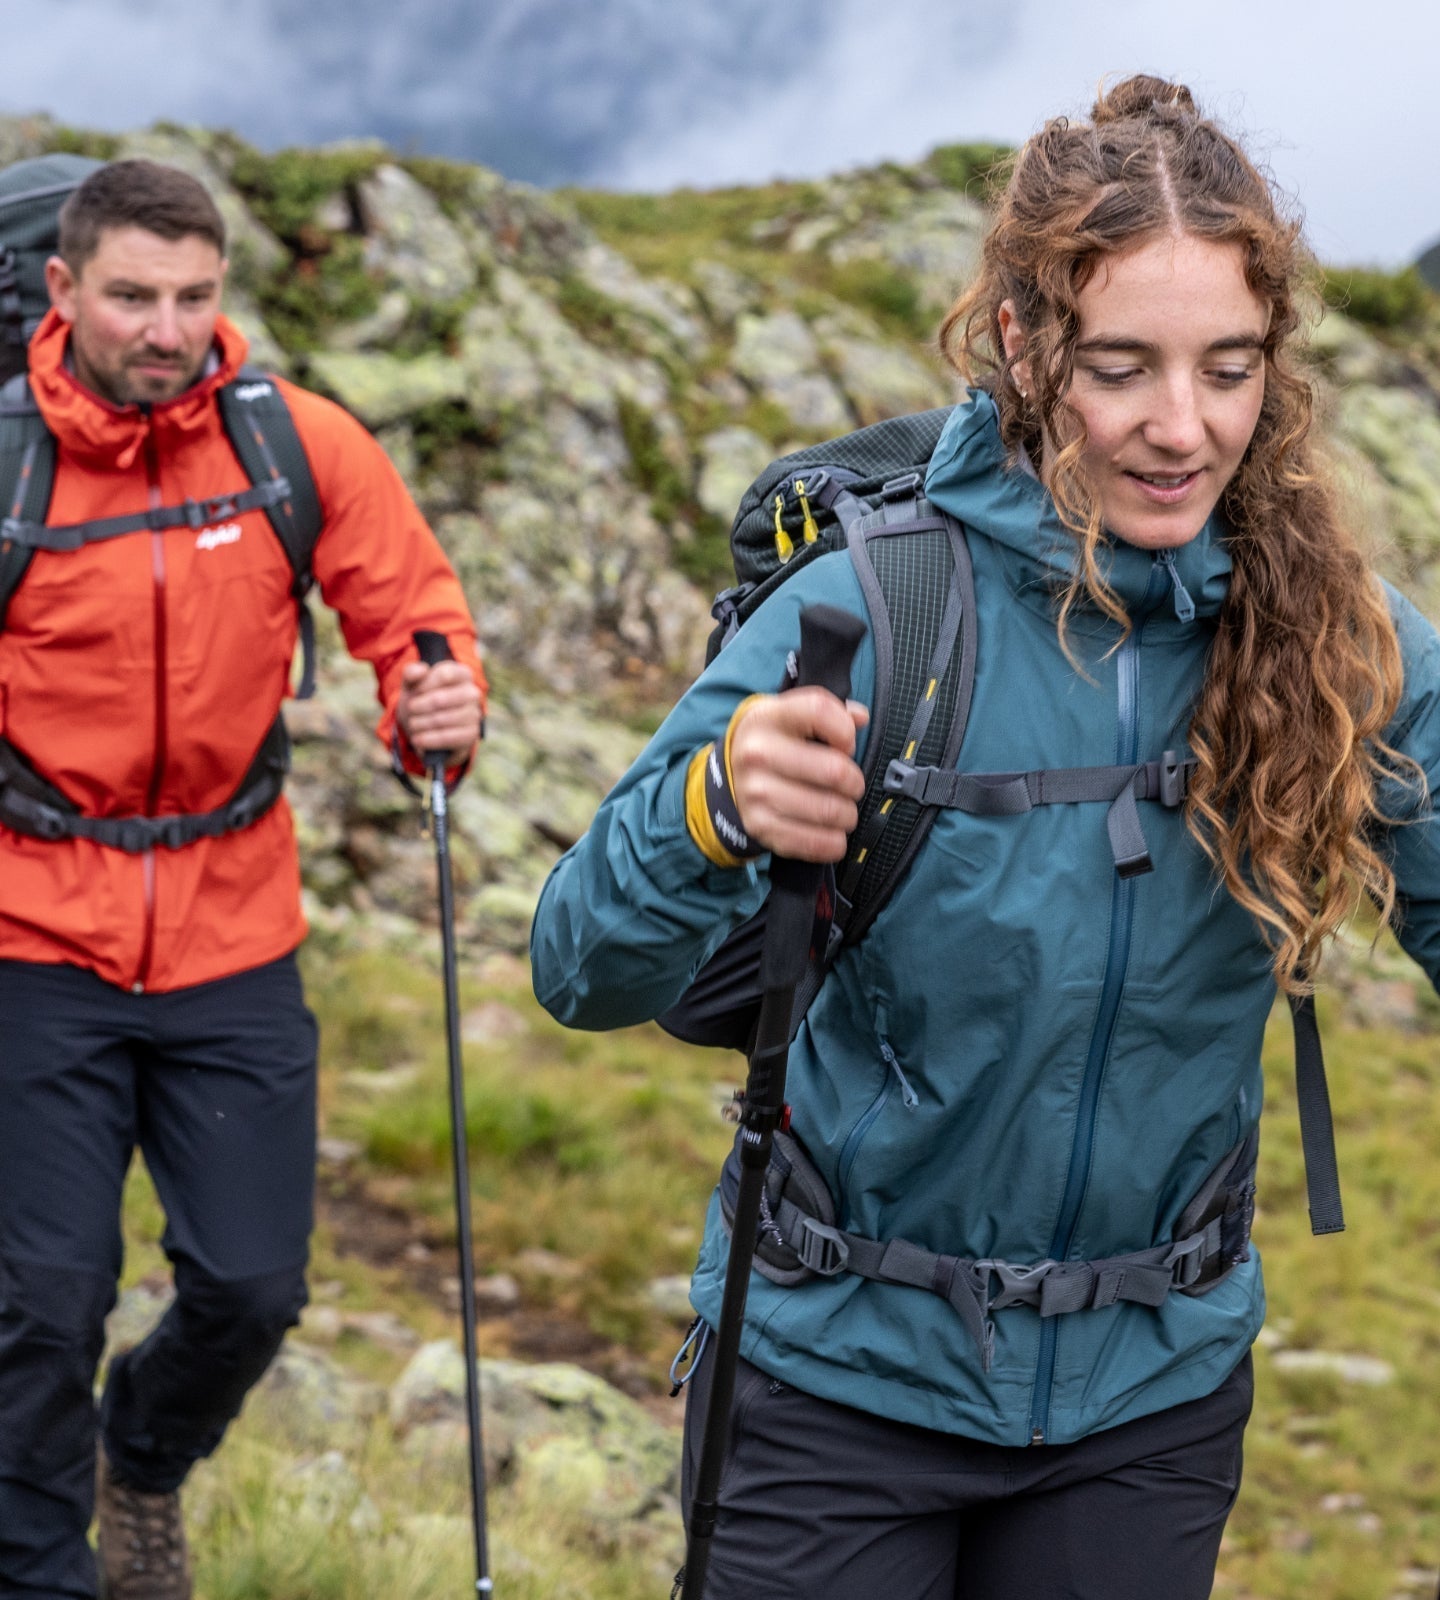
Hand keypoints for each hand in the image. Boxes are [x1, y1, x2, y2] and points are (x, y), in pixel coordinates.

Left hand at [396, 660, 481, 758]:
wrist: (427, 727)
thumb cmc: (421, 699)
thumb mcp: (412, 684)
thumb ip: (412, 672)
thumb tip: (421, 671)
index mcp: (462, 674)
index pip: (444, 674)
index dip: (425, 684)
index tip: (415, 691)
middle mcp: (472, 692)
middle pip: (440, 699)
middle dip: (419, 706)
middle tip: (411, 709)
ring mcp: (474, 714)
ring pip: (441, 720)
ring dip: (420, 724)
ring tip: (413, 724)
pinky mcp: (471, 734)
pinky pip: (447, 738)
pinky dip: (428, 739)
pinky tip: (418, 739)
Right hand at [728, 688, 868, 861]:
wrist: (731, 775)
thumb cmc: (774, 742)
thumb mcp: (790, 716)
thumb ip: (828, 712)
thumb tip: (860, 718)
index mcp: (768, 718)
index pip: (819, 712)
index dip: (845, 731)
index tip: (846, 745)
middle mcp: (757, 753)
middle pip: (834, 770)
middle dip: (855, 783)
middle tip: (852, 787)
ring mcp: (756, 792)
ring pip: (828, 810)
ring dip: (847, 815)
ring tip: (844, 811)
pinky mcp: (759, 825)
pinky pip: (812, 842)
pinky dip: (833, 843)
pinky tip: (835, 836)